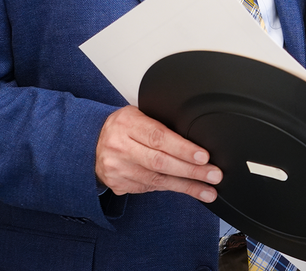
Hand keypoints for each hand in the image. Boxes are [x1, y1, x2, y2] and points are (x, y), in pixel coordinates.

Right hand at [95, 105, 221, 202]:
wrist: (91, 143)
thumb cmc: (123, 127)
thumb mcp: (138, 115)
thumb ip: (159, 125)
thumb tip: (195, 138)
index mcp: (127, 124)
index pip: (158, 137)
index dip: (183, 148)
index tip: (203, 156)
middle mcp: (120, 147)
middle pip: (160, 162)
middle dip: (191, 171)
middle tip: (214, 175)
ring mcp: (118, 169)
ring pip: (157, 180)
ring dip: (187, 186)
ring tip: (208, 190)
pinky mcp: (119, 185)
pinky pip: (151, 188)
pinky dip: (172, 189)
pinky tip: (190, 191)